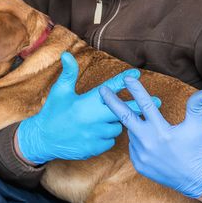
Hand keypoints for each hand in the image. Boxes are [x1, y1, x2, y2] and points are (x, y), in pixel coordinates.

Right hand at [16, 52, 153, 164]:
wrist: (42, 139)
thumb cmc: (52, 112)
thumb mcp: (59, 92)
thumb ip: (68, 73)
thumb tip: (67, 54)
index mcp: (86, 102)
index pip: (108, 89)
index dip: (123, 81)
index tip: (137, 74)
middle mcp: (92, 118)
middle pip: (123, 111)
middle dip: (140, 106)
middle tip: (159, 101)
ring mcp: (94, 135)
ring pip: (116, 128)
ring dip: (114, 123)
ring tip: (101, 121)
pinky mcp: (94, 148)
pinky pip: (109, 141)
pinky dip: (106, 137)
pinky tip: (95, 134)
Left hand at [99, 77, 201, 197]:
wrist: (195, 179)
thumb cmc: (197, 150)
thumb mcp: (199, 127)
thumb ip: (195, 107)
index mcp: (161, 131)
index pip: (146, 105)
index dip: (136, 90)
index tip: (127, 78)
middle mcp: (148, 143)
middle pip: (125, 117)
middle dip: (112, 102)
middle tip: (102, 90)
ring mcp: (141, 155)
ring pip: (132, 133)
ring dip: (136, 126)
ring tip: (149, 128)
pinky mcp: (139, 165)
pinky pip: (133, 147)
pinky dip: (138, 141)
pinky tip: (150, 144)